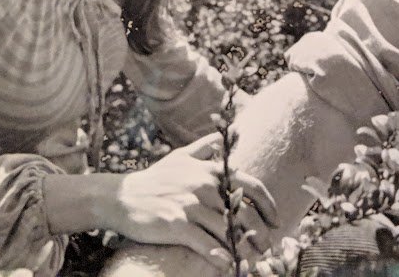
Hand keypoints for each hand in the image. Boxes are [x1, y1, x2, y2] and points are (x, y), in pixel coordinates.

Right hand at [111, 134, 277, 270]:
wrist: (121, 197)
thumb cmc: (154, 178)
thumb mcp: (180, 156)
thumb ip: (206, 146)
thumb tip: (226, 133)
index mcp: (210, 169)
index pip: (250, 185)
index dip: (267, 204)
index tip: (277, 220)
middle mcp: (204, 185)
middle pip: (243, 212)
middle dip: (259, 233)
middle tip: (268, 248)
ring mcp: (190, 205)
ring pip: (228, 230)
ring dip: (244, 249)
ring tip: (252, 260)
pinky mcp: (177, 224)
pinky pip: (206, 244)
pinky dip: (220, 258)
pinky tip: (228, 266)